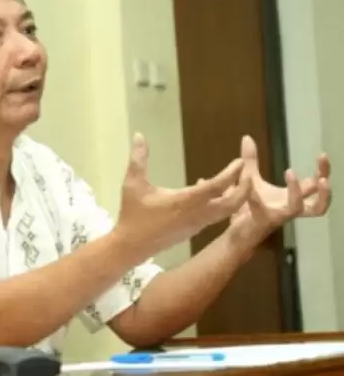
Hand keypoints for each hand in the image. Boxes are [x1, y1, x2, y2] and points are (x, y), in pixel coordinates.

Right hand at [115, 133, 251, 254]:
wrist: (132, 246)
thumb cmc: (132, 214)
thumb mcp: (133, 184)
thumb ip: (138, 159)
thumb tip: (139, 135)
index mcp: (185, 202)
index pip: (215, 187)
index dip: (230, 174)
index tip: (240, 161)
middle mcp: (197, 214)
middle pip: (232, 204)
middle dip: (244, 188)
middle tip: (248, 172)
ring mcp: (197, 224)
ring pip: (227, 212)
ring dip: (237, 197)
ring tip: (239, 181)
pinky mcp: (195, 229)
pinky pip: (217, 216)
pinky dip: (225, 204)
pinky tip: (218, 192)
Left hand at [230, 136, 331, 243]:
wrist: (233, 230)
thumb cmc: (247, 208)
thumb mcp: (249, 178)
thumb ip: (250, 160)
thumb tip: (247, 137)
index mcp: (291, 197)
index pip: (316, 184)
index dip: (323, 171)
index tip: (322, 154)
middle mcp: (290, 208)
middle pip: (318, 203)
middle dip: (324, 188)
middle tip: (322, 173)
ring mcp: (279, 216)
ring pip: (299, 209)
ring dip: (297, 191)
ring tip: (291, 174)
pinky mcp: (263, 220)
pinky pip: (263, 209)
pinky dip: (255, 197)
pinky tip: (249, 186)